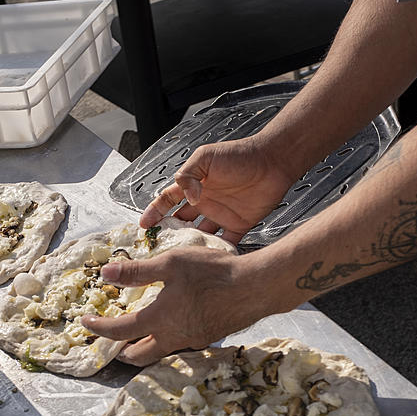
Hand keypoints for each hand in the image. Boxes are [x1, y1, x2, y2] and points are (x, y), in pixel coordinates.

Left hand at [80, 246, 271, 365]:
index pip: (119, 332)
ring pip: (159, 352)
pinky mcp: (208, 338)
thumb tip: (105, 274)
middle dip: (119, 350)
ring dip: (143, 347)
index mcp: (159, 320)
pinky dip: (165, 340)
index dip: (98, 328)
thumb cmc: (213, 272)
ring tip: (137, 331)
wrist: (256, 288)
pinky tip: (171, 323)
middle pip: (138, 355)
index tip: (86, 321)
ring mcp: (193, 341)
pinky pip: (179, 346)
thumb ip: (137, 271)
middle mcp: (173, 338)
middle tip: (110, 338)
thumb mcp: (172, 263)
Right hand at [140, 137, 295, 243]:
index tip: (144, 225)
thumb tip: (187, 197)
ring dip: (193, 247)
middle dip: (170, 235)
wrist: (272, 161)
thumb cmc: (240, 154)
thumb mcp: (206, 157)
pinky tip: (212, 261)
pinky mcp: (239, 225)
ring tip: (184, 258)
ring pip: (201, 236)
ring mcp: (221, 215)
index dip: (154, 212)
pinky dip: (220, 253)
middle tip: (161, 248)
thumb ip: (189, 175)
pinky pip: (227, 243)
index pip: (167, 200)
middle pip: (182, 222)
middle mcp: (205, 202)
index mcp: (194, 186)